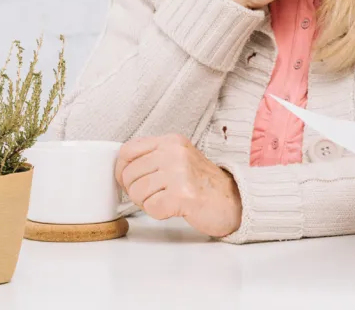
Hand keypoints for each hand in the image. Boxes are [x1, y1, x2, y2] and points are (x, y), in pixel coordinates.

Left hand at [115, 134, 242, 237]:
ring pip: (137, 193)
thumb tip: (120, 170)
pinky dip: (160, 213)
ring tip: (168, 200)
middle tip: (156, 194)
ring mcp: (179, 172)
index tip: (129, 181)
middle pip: (129, 175)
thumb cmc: (201, 184)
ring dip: (148, 203)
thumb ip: (152, 158)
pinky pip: (151, 208)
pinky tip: (175, 208)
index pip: (127, 151)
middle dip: (136, 191)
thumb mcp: (178, 160)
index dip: (121, 170)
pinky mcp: (183, 194)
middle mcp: (175, 153)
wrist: (233, 201)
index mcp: (171, 141)